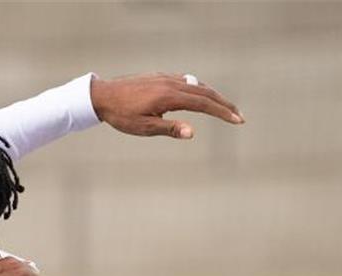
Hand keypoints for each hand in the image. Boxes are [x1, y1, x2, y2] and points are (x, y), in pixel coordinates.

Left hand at [90, 72, 242, 138]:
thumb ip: (170, 129)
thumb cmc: (121, 115)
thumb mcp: (144, 127)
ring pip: (196, 85)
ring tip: (223, 107)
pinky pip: (185, 81)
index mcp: (170, 97)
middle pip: (205, 93)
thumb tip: (192, 132)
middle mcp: (171, 84)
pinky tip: (199, 95)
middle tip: (239, 115)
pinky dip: (198, 88)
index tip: (237, 120)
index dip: (222, 112)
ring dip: (212, 96)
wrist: (103, 96)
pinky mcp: (160, 77)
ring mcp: (166, 78)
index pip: (204, 104)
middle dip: (224, 104)